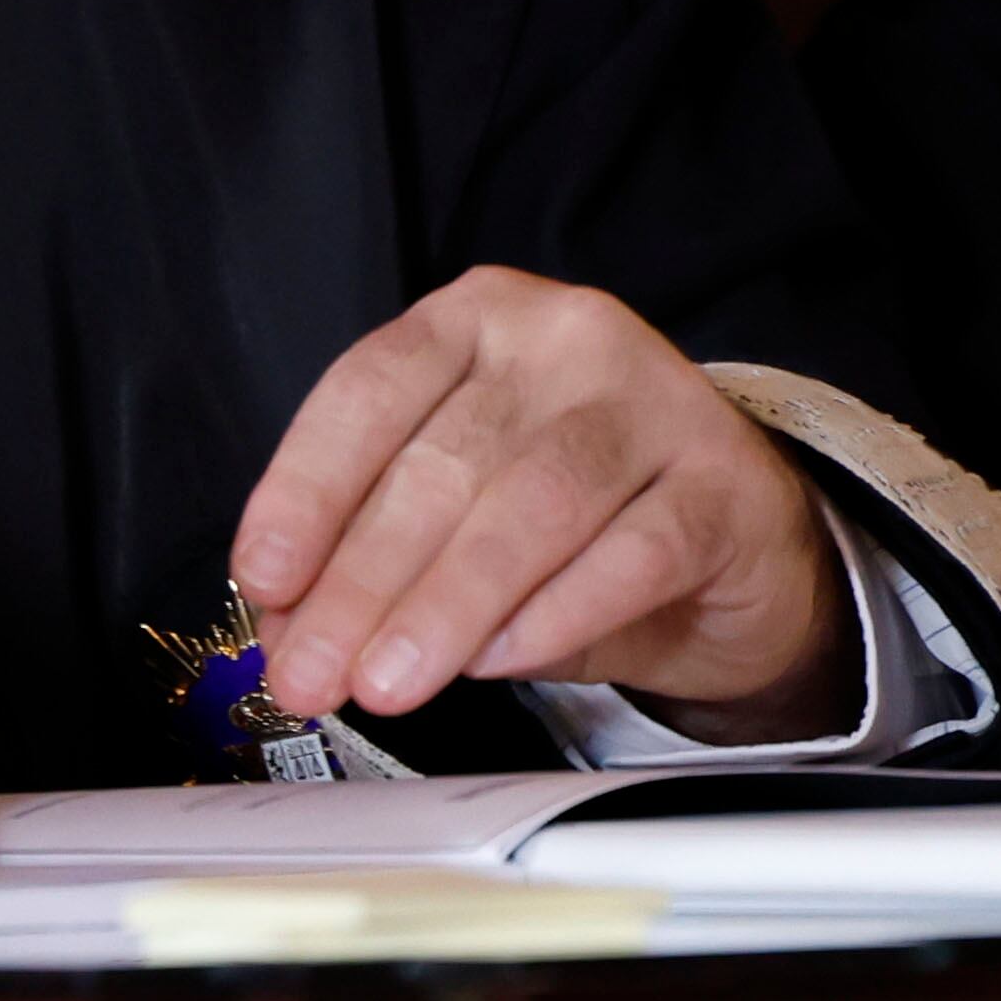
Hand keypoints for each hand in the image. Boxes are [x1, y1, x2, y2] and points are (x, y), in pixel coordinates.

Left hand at [232, 267, 854, 741]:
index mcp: (472, 318)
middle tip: (311, 671)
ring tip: (387, 683)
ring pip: (529, 507)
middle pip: (441, 463)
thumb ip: (372, 555)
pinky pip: (631, 555)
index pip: (367, 393)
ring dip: (445, 607)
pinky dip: (552, 616)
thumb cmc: (573, 512)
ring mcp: (655, 400)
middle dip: (361, 582)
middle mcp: (562, 336)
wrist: (736, 537)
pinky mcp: (726, 484)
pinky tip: (496, 663)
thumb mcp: (456, 515)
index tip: (263, 579)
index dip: (304, 489)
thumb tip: (286, 629)